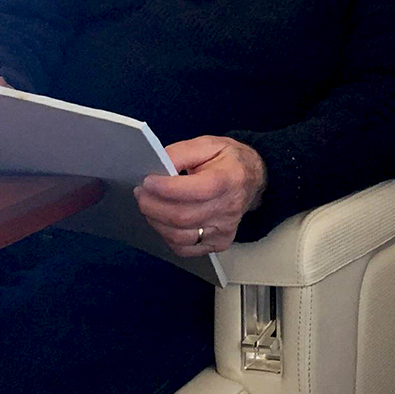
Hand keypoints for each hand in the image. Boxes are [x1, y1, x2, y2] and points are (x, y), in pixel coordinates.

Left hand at [136, 136, 266, 255]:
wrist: (253, 179)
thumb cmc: (228, 161)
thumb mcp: (208, 144)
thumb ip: (182, 152)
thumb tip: (158, 165)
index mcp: (230, 179)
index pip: (197, 190)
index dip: (167, 189)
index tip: (147, 181)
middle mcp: (229, 208)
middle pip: (183, 217)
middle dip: (153, 206)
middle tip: (141, 193)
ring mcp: (224, 230)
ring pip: (180, 236)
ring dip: (156, 221)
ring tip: (149, 206)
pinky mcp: (219, 243)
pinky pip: (184, 249)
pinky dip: (166, 236)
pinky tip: (164, 222)